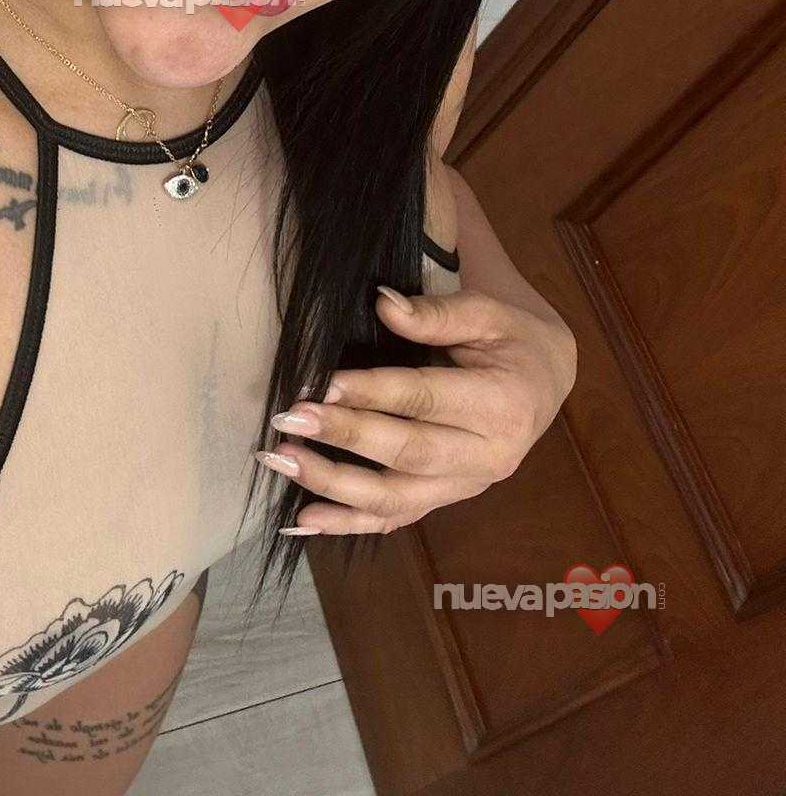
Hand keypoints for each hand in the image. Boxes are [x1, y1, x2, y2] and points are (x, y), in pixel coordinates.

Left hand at [259, 285, 576, 534]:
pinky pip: (396, 518)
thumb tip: (384, 304)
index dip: (372, 393)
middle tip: (290, 418)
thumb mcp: (487, 312)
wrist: (544, 380)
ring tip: (282, 460)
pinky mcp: (447, 498)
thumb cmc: (512, 338)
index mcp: (503, 404)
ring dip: (333, 485)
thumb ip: (436, 314)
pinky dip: (348, 522)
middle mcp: (488, 456)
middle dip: (344, 437)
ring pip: (396, 498)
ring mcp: (467, 486)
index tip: (321, 383)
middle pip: (407, 453)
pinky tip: (303, 518)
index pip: (426, 399)